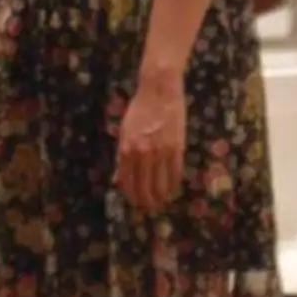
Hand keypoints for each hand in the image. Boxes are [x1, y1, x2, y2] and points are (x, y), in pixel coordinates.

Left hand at [115, 80, 184, 212]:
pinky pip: (175, 173)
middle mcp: (142, 154)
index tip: (135, 202)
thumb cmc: (139, 109)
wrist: (159, 90)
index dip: (131, 196)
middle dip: (146, 201)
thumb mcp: (124, 132)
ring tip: (161, 201)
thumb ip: (122, 157)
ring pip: (160, 184)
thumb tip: (119, 179)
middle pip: (144, 187)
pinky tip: (172, 188)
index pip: (127, 183)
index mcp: (126, 150)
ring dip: (160, 196)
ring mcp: (161, 152)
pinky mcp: (176, 147)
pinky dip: (173, 184)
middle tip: (149, 206)